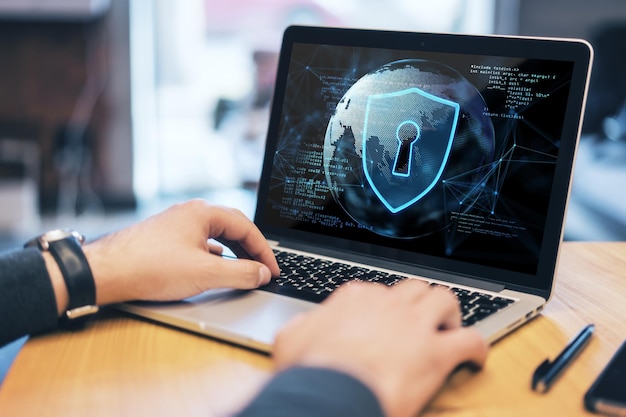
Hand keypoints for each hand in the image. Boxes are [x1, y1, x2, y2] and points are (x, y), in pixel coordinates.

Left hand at [82, 199, 279, 305]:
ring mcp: (176, 225)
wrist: (106, 272)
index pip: (246, 227)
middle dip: (250, 249)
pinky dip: (214, 255)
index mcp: (203, 212)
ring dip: (233, 252)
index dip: (264, 251)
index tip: (272, 270)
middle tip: (262, 269)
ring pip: (215, 235)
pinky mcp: (165, 238)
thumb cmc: (150, 267)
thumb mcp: (204, 274)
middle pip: (232, 227)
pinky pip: (199, 243)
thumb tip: (261, 274)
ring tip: (244, 269)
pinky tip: (214, 268)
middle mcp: (190, 213)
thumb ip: (240, 273)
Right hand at [272, 280, 488, 416]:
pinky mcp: (436, 353)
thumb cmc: (310, 369)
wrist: (330, 392)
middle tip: (421, 321)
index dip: (385, 307)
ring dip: (450, 313)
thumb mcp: (290, 338)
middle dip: (421, 302)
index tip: (385, 319)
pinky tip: (476, 358)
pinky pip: (470, 340)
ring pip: (445, 300)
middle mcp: (388, 304)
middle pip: (415, 289)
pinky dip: (477, 347)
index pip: (377, 291)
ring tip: (448, 328)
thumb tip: (301, 326)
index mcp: (356, 298)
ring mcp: (414, 325)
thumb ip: (301, 325)